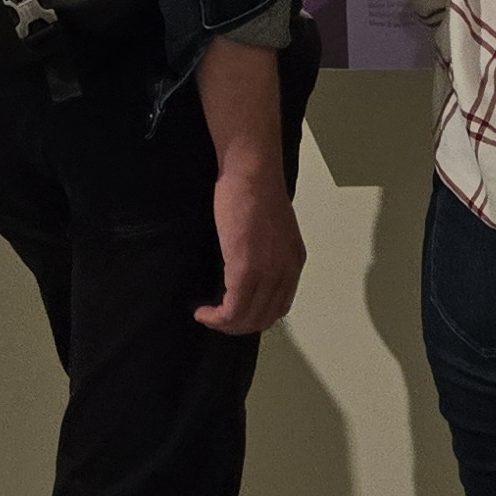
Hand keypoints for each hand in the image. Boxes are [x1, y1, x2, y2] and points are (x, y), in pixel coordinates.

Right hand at [191, 36, 305, 334]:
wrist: (251, 170)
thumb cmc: (255, 190)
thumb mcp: (270, 228)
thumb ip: (265, 250)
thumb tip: (249, 266)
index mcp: (293, 261)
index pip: (279, 307)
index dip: (255, 317)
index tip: (232, 313)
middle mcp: (286, 271)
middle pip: (264, 317)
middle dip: (238, 326)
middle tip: (215, 319)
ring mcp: (268, 271)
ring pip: (248, 317)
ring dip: (225, 324)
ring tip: (207, 316)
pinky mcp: (245, 268)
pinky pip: (233, 308)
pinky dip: (217, 317)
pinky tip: (202, 312)